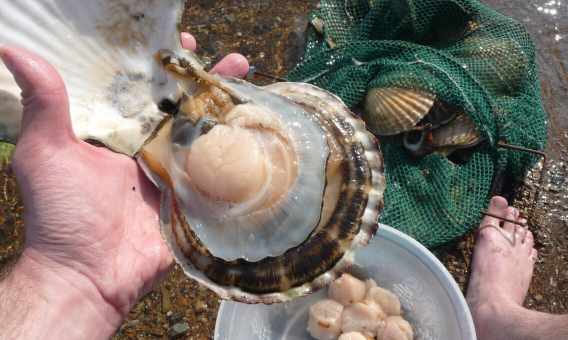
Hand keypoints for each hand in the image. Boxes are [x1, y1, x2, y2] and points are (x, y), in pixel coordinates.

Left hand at [0, 33, 248, 338]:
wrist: (90, 273)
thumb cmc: (62, 213)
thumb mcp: (47, 153)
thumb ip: (45, 105)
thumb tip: (14, 51)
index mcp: (119, 132)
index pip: (145, 89)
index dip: (164, 65)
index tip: (179, 44)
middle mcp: (151, 147)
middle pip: (185, 106)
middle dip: (207, 81)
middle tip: (231, 59)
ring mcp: (176, 172)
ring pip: (207, 132)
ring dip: (229, 108)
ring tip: (249, 82)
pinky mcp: (194, 197)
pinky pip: (220, 170)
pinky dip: (240, 152)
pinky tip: (260, 129)